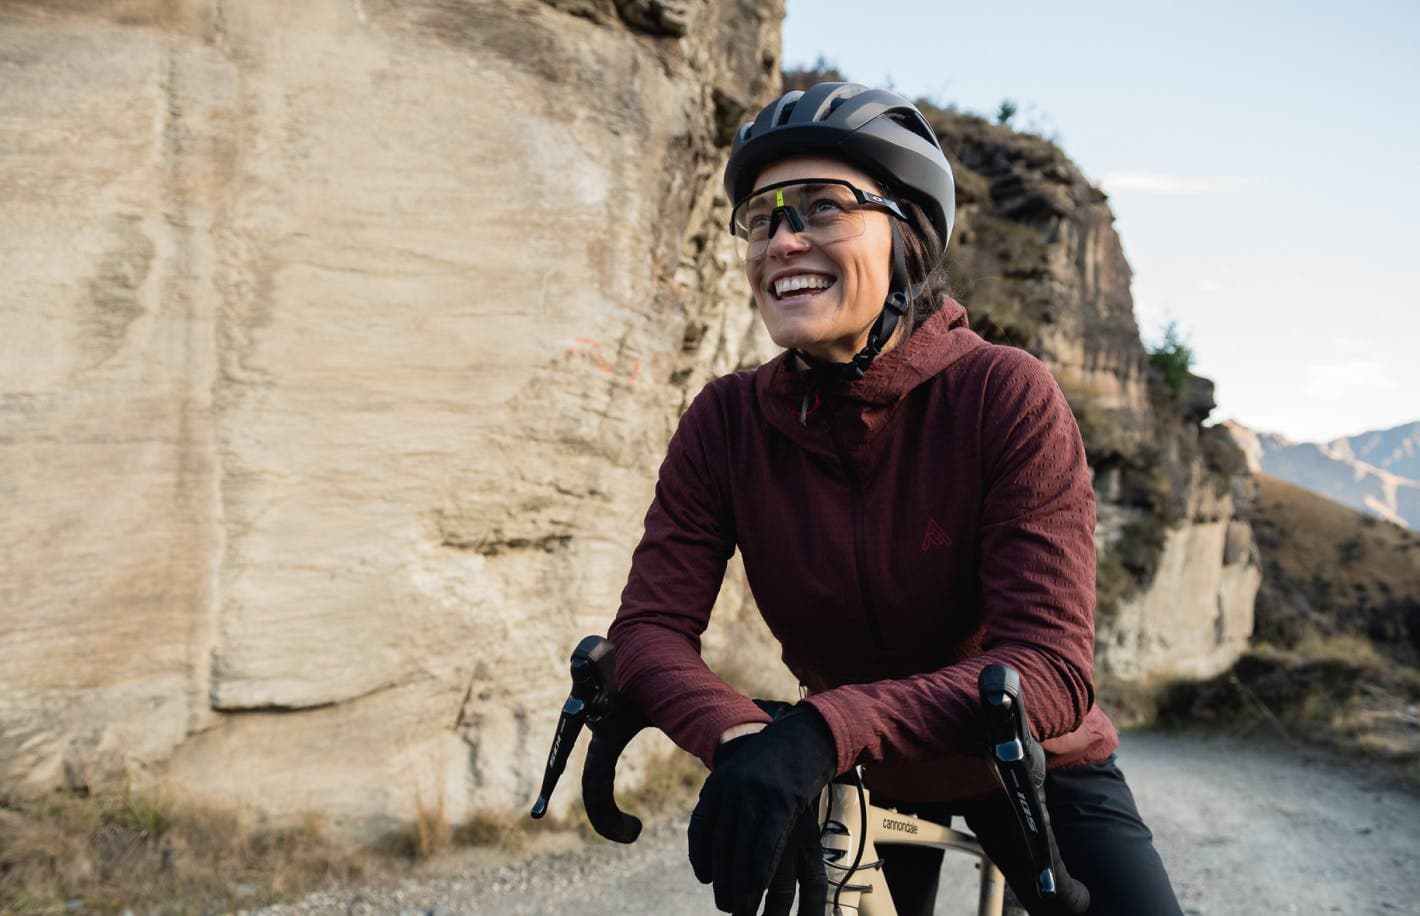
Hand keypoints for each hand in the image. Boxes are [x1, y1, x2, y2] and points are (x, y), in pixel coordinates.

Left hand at [688, 704, 837, 914]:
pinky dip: (760, 871)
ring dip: (741, 885)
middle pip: (721, 844)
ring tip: (740, 908)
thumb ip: (726, 801)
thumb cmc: (773, 758)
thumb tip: (715, 841)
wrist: (805, 735)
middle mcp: (733, 790)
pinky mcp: (783, 803)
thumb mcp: (741, 772)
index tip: (704, 877)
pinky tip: (759, 889)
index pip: (701, 825)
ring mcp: (757, 796)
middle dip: (723, 879)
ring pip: (743, 850)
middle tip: (724, 904)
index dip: (700, 855)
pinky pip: (767, 845)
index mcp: (719, 783)